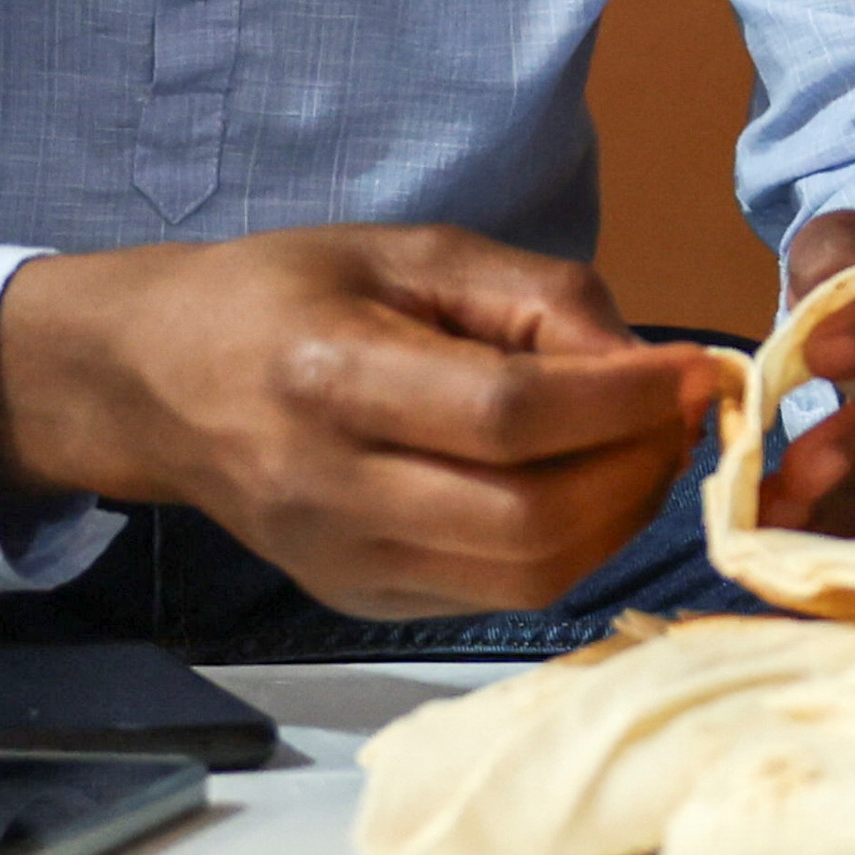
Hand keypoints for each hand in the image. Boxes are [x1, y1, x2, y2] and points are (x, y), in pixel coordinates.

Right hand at [0, 224, 737, 620]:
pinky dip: (570, 548)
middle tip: (679, 413)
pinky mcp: (360, 603)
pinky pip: (499, 597)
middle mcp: (332, 490)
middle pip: (529, 522)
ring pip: (528, 579)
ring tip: (642, 448)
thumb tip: (648, 364)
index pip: (510, 417)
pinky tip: (582, 487)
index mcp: (332, 379)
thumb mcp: (412, 252)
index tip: (697, 367)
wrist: (157, 381)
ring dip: (617, 518)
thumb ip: (537, 297)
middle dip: (637, 470)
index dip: (625, 400)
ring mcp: (343, 564)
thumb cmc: (288, 294)